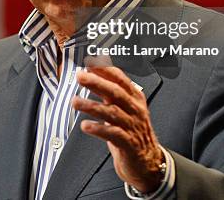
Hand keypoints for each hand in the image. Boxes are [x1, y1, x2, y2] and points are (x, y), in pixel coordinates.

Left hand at [72, 67, 163, 193]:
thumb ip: (110, 89)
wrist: (147, 161)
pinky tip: (85, 125)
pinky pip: (112, 134)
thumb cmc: (132, 131)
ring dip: (91, 106)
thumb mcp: (124, 107)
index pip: (120, 79)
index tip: (89, 63)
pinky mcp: (128, 143)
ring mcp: (132, 126)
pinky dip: (98, 128)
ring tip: (75, 101)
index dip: (105, 70)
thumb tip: (93, 70)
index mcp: (134, 97)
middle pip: (115, 92)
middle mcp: (135, 109)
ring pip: (111, 112)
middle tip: (80, 76)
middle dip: (96, 82)